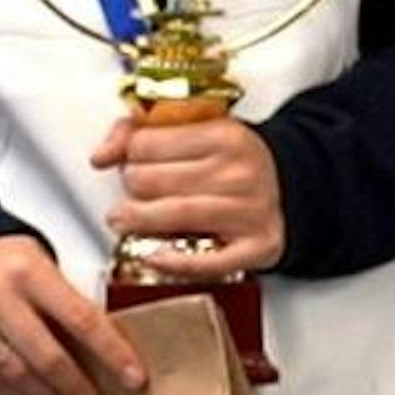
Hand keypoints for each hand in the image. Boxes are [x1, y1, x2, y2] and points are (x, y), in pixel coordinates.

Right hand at [0, 236, 148, 394]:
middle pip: (46, 356)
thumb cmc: (8, 261)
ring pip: (16, 375)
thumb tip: (112, 347)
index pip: (81, 318)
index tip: (133, 378)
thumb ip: (72, 300)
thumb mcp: (45, 264)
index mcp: (28, 270)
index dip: (112, 353)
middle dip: (78, 391)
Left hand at [90, 114, 284, 277]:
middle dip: (133, 187)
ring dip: (136, 221)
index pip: (146, 144)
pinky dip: (174, 263)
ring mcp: (247, 211)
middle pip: (150, 181)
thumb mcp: (197, 131)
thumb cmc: (235, 162)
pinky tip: (155, 257)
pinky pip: (206, 261)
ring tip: (125, 220)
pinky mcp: (255, 247)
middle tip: (136, 191)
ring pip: (169, 215)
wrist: (292, 188)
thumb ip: (140, 131)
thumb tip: (101, 155)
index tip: (135, 162)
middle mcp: (237, 172)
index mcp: (223, 135)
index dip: (130, 155)